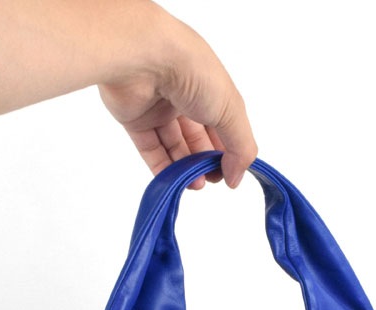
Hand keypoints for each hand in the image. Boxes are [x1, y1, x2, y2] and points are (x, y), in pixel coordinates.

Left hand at [98, 11, 256, 188]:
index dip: (229, 150)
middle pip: (198, 137)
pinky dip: (162, 168)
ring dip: (186, 168)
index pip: (223, 124)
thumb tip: (237, 177)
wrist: (143, 57)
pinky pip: (150, 148)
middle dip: (206, 161)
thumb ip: (240, 146)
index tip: (231, 174)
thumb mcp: (230, 110)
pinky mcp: (135, 119)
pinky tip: (175, 182)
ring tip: (196, 185)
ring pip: (174, 145)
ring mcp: (158, 107)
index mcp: (210, 87)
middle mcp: (184, 95)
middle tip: (212, 180)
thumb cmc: (192, 72)